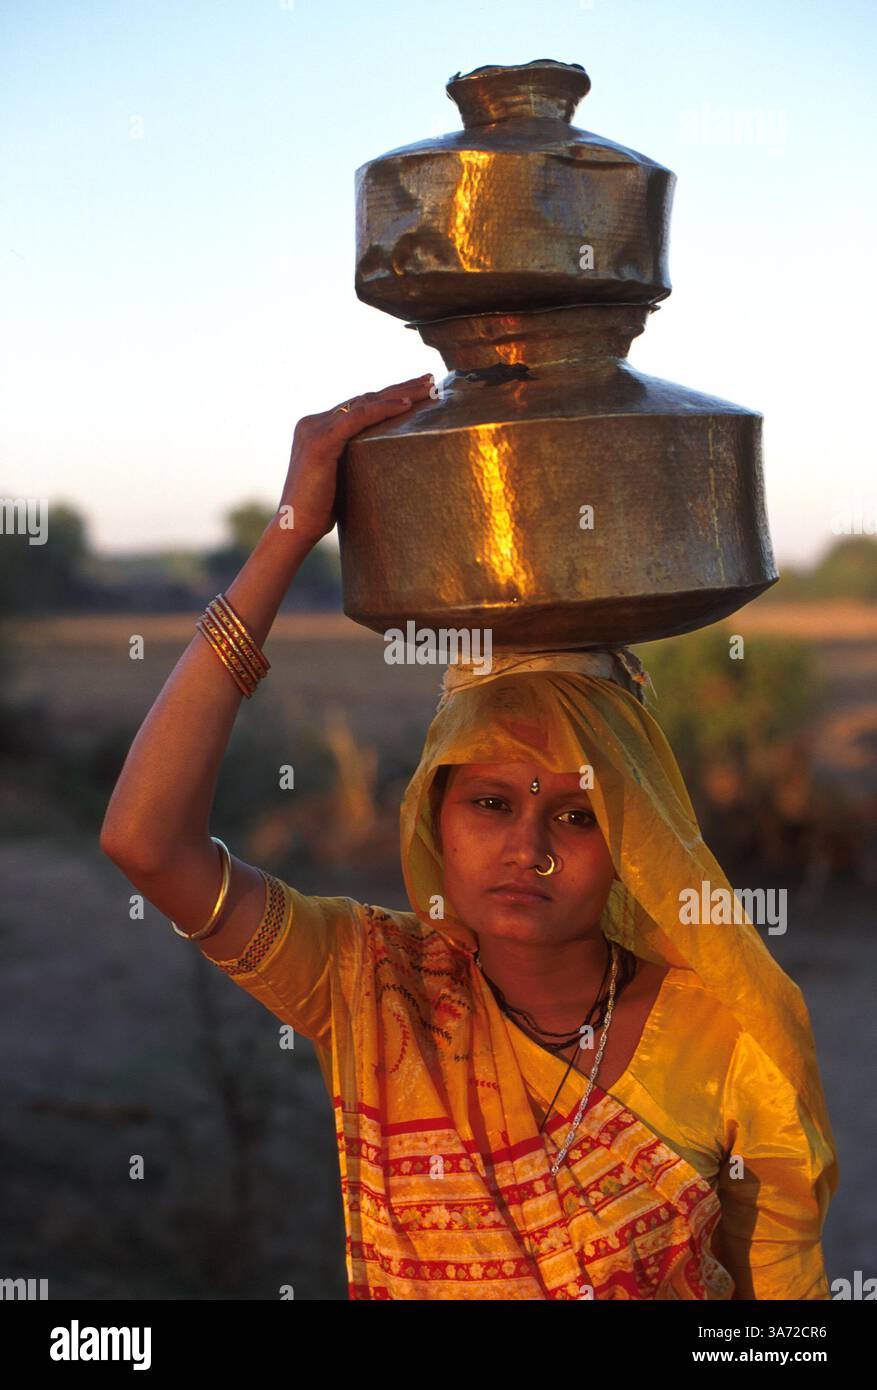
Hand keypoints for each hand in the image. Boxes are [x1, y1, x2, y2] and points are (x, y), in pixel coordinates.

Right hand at [280, 373, 435, 542]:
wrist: (294, 527)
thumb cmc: (320, 511)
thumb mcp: (342, 477)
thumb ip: (355, 460)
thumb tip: (384, 459)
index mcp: (317, 428)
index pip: (359, 405)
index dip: (389, 396)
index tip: (418, 391)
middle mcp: (313, 422)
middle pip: (365, 399)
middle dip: (400, 388)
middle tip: (431, 380)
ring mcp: (315, 429)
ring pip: (365, 403)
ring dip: (400, 393)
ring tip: (429, 387)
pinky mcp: (321, 441)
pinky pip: (358, 418)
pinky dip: (384, 409)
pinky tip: (407, 405)